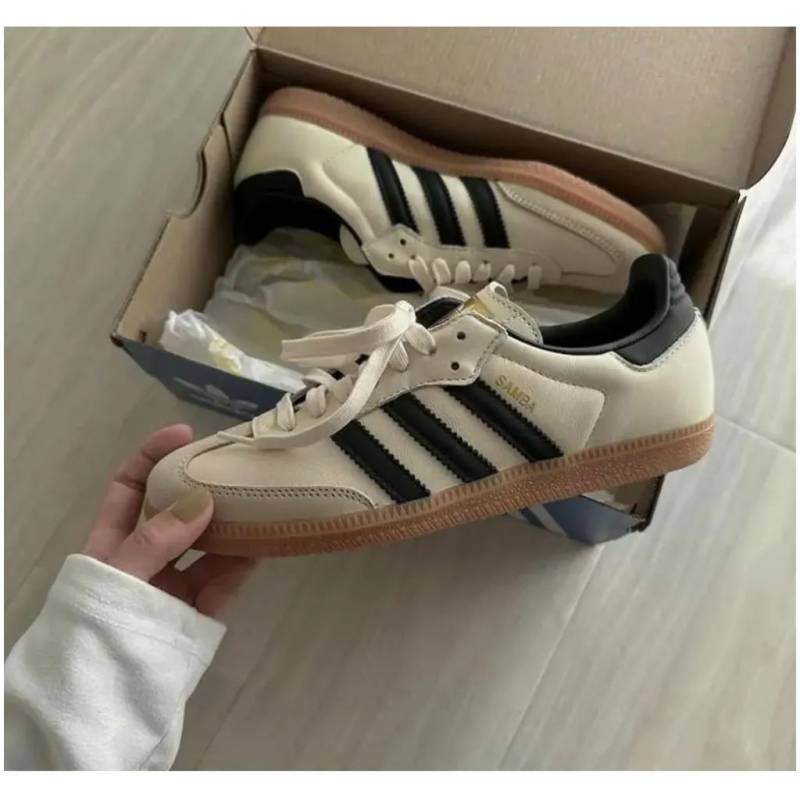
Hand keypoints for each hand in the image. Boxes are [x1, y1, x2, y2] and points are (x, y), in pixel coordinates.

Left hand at [83, 424, 254, 617]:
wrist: (103, 701)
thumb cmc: (97, 627)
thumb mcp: (118, 575)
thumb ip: (157, 539)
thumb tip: (202, 499)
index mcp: (112, 541)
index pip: (129, 485)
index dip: (153, 455)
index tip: (185, 434)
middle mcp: (147, 555)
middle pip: (177, 508)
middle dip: (204, 483)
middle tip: (236, 462)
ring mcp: (176, 582)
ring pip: (208, 540)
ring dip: (233, 519)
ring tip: (260, 495)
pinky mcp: (201, 609)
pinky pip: (227, 576)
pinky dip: (247, 557)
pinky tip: (266, 537)